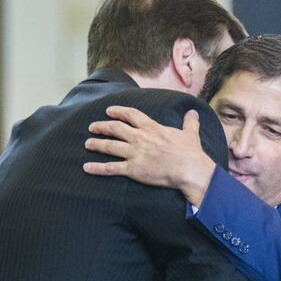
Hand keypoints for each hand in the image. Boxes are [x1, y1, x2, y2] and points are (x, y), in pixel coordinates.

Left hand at [84, 106, 215, 206]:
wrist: (188, 169)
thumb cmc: (190, 153)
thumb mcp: (190, 134)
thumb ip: (189, 123)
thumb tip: (194, 112)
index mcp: (152, 128)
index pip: (131, 115)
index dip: (118, 111)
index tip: (109, 110)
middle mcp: (139, 138)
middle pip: (115, 128)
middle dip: (102, 127)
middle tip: (92, 127)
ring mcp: (134, 153)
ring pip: (109, 146)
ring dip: (96, 144)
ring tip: (87, 144)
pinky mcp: (133, 169)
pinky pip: (111, 168)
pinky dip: (97, 168)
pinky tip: (87, 168)